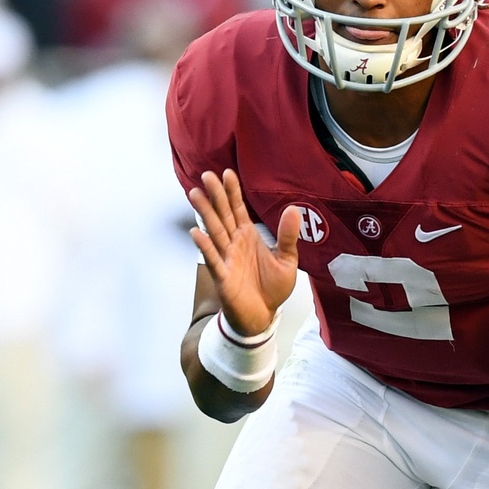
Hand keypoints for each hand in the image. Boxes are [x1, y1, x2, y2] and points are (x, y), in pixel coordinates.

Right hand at [189, 169, 299, 337]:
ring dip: (205, 214)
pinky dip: (205, 246)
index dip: (233, 192)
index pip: (238, 210)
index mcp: (249, 237)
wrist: (263, 315)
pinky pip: (213, 259)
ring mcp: (226, 258)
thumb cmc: (272, 288)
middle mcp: (234, 243)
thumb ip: (288, 236)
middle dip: (215, 196)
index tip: (227, 173)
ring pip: (214, 232)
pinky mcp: (223, 276)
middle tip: (206, 175)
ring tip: (195, 194)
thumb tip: (293, 210)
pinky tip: (196, 232)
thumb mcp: (287, 260)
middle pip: (223, 215)